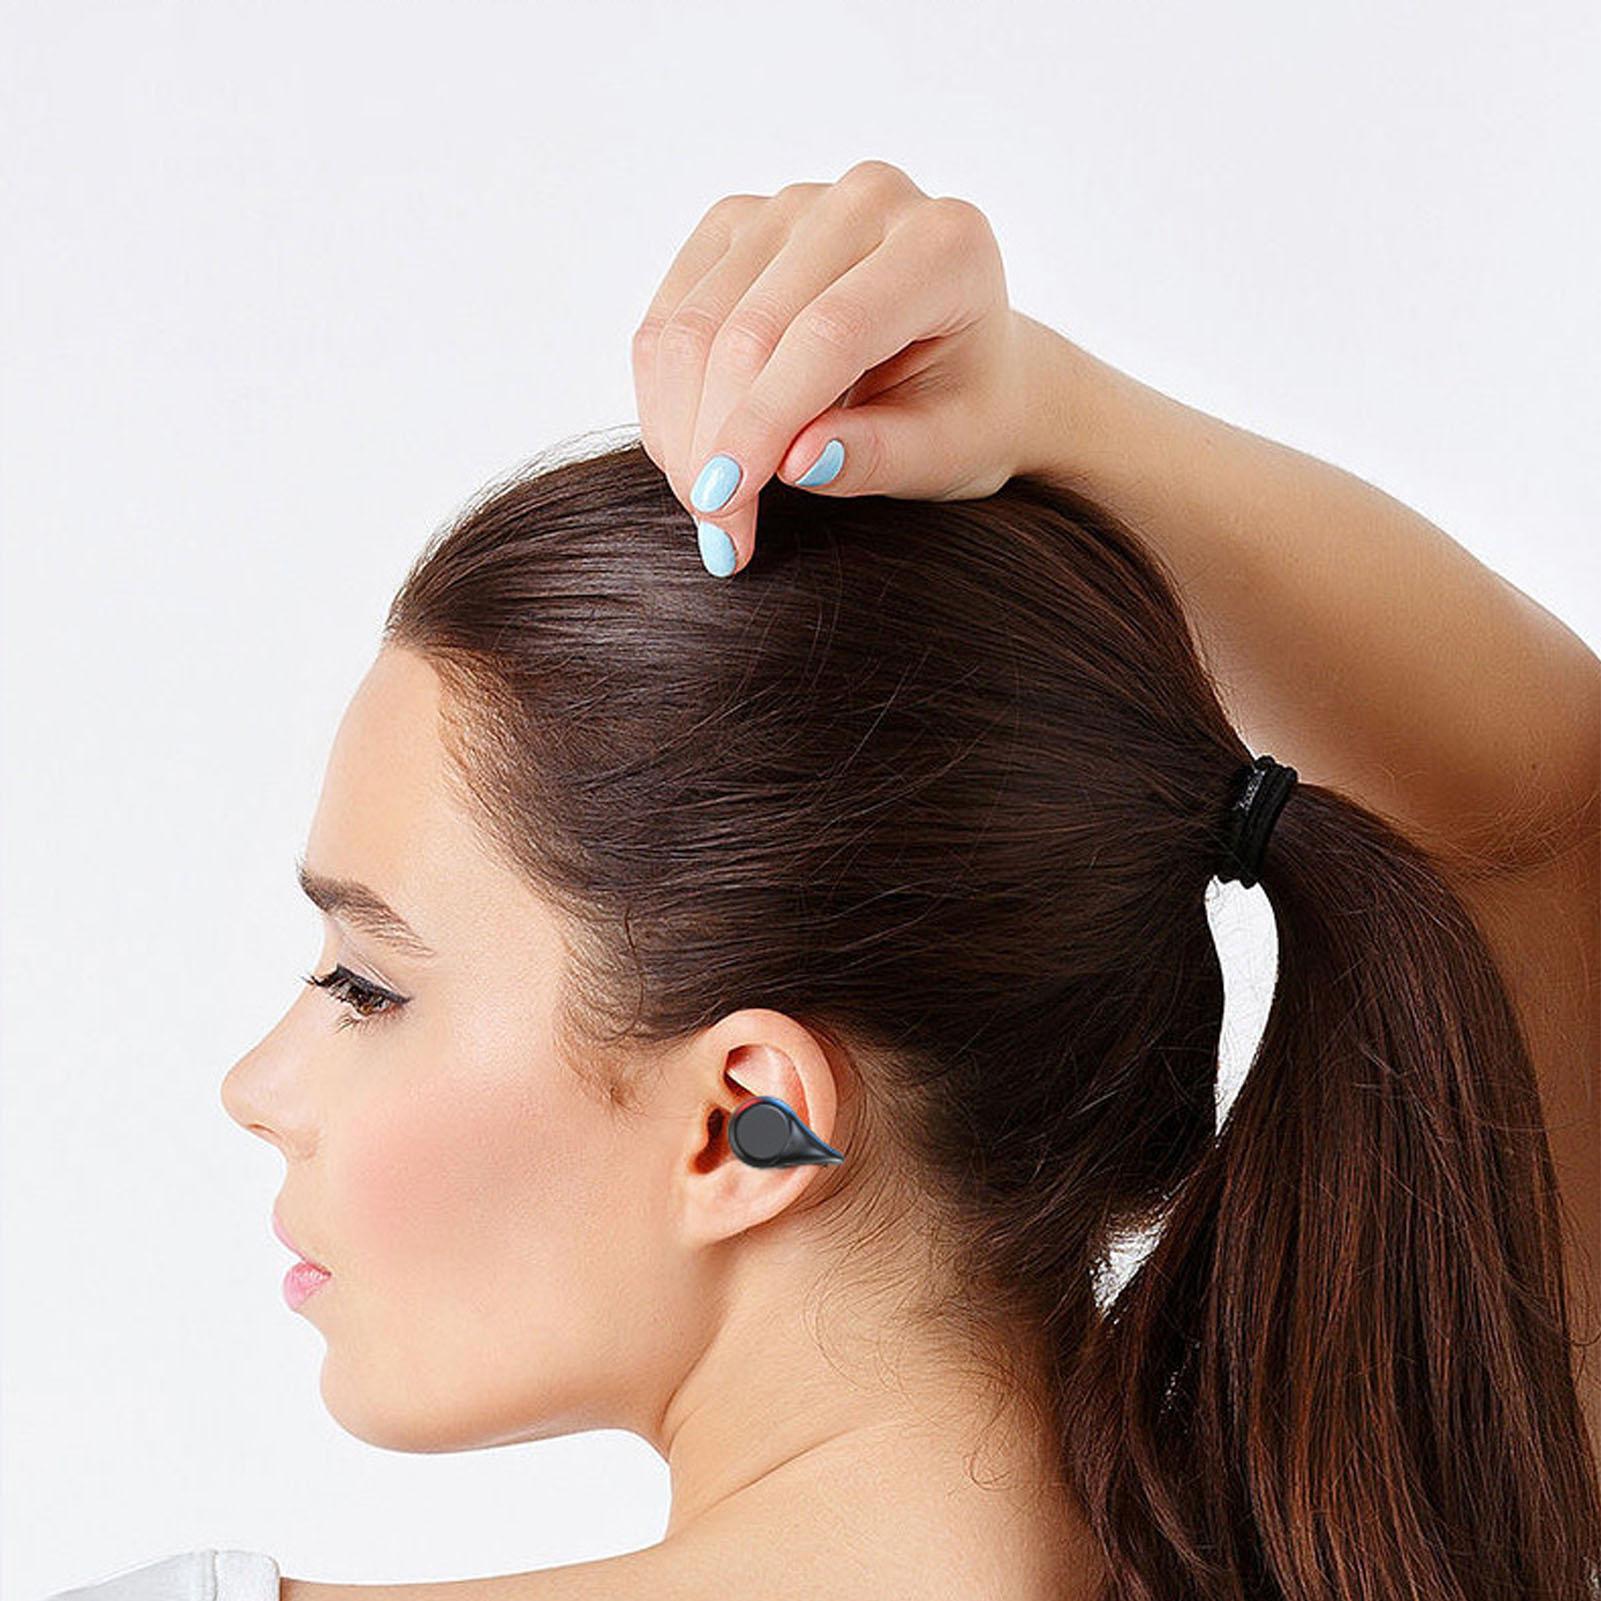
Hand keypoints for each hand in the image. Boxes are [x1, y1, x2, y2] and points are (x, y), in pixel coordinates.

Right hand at [631, 159, 1035, 575]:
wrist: (965, 370)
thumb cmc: (965, 413)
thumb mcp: (945, 452)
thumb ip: (879, 456)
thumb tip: (794, 462)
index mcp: (944, 246)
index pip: (830, 333)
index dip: (765, 422)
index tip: (724, 505)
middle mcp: (870, 200)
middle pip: (751, 327)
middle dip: (715, 441)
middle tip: (717, 529)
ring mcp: (794, 204)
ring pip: (695, 323)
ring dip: (681, 429)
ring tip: (707, 507)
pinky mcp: (738, 224)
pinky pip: (670, 316)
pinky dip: (665, 397)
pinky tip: (690, 455)